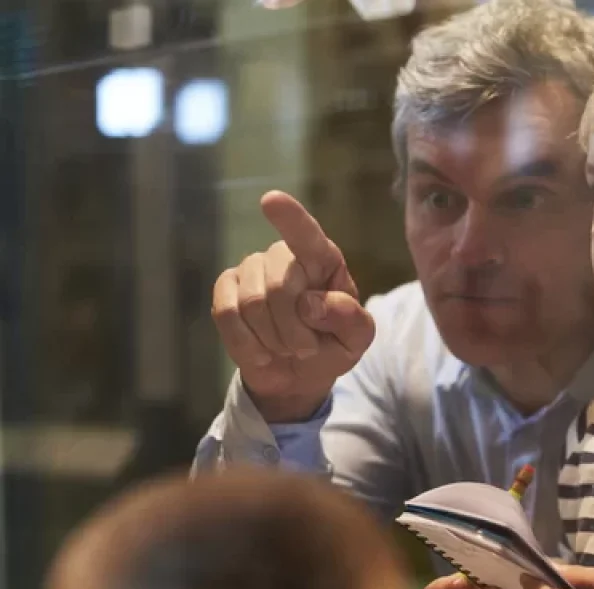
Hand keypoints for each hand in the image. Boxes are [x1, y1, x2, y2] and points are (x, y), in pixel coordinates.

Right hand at [211, 191, 374, 422]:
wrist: (297, 372)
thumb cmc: (331, 346)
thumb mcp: (356, 339)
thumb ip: (349, 319)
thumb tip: (312, 305)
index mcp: (323, 259)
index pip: (307, 234)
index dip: (290, 217)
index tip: (271, 200)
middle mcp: (284, 255)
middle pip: (279, 286)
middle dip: (294, 329)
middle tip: (306, 348)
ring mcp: (251, 269)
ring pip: (251, 304)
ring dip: (273, 339)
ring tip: (286, 347)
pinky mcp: (226, 289)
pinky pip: (227, 314)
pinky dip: (246, 343)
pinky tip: (261, 351)